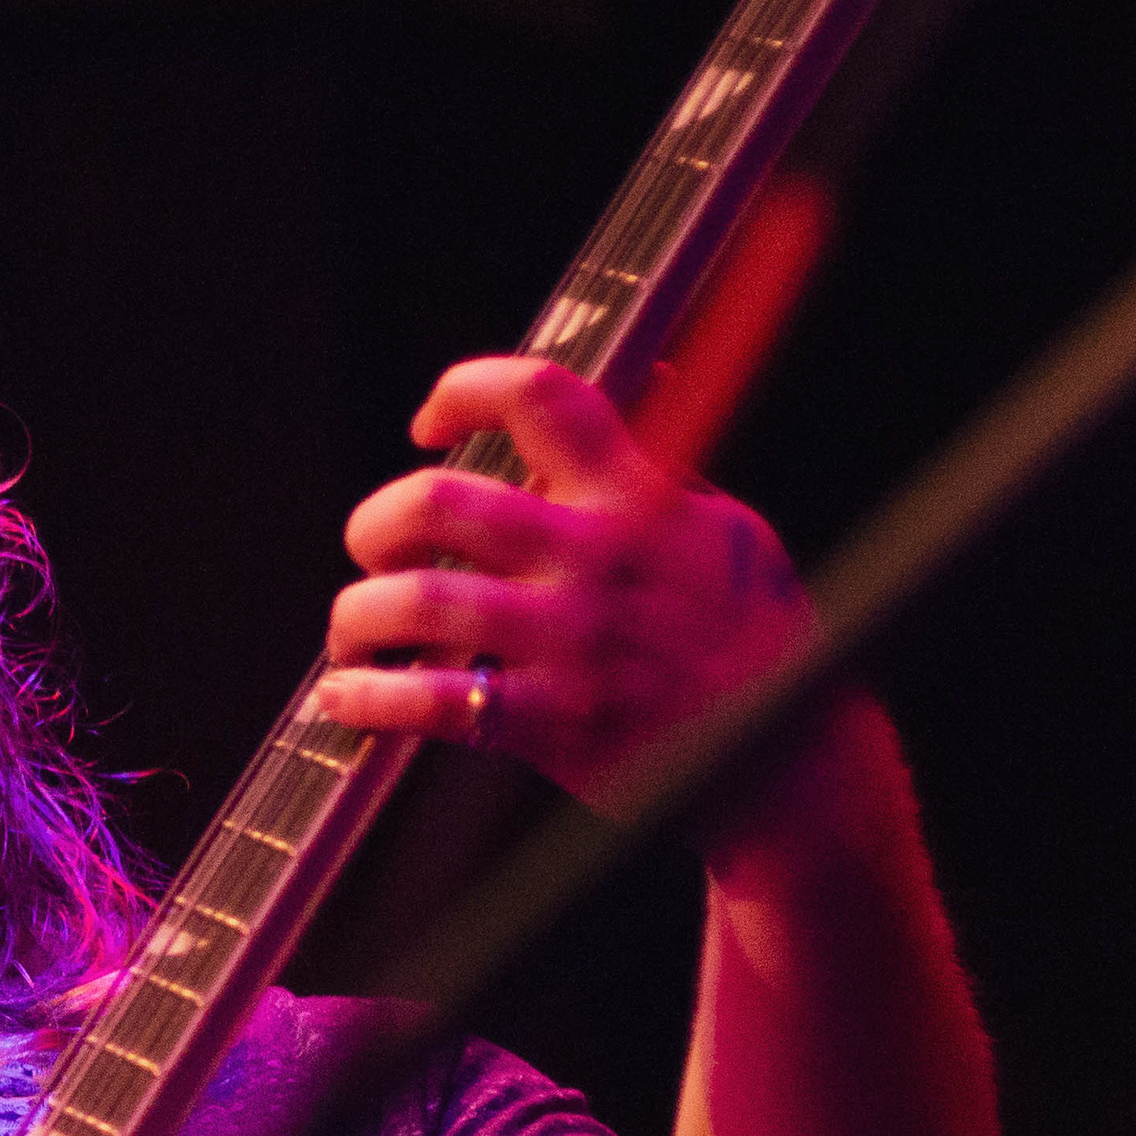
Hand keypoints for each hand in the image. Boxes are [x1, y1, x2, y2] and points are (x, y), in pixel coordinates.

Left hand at [313, 358, 812, 820]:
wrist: (789, 762)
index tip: (430, 425)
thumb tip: (652, 373)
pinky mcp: (547, 719)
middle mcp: (592, 558)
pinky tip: (346, 697)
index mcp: (636, 496)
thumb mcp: (728, 530)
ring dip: (356, 615)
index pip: (539, 397)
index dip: (463, 391)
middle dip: (377, 522)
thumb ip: (667, 464)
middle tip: (377, 552)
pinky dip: (365, 698)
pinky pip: (424, 702)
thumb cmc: (754, 640)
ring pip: (412, 601)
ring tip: (353, 630)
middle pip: (436, 501)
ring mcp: (566, 640)